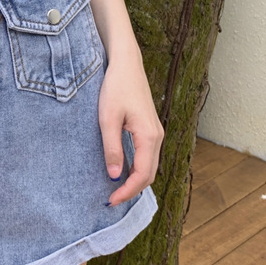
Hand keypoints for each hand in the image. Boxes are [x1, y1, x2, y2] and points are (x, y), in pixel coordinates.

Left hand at [97, 46, 163, 205]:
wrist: (126, 63)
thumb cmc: (116, 87)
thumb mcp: (108, 118)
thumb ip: (112, 148)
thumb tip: (115, 176)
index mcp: (149, 137)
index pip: (142, 175)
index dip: (127, 192)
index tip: (111, 201)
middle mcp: (157, 137)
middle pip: (149, 175)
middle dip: (132, 190)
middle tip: (111, 199)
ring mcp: (155, 132)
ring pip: (149, 165)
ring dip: (135, 180)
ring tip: (115, 188)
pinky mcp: (149, 127)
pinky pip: (147, 155)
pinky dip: (137, 168)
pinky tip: (123, 170)